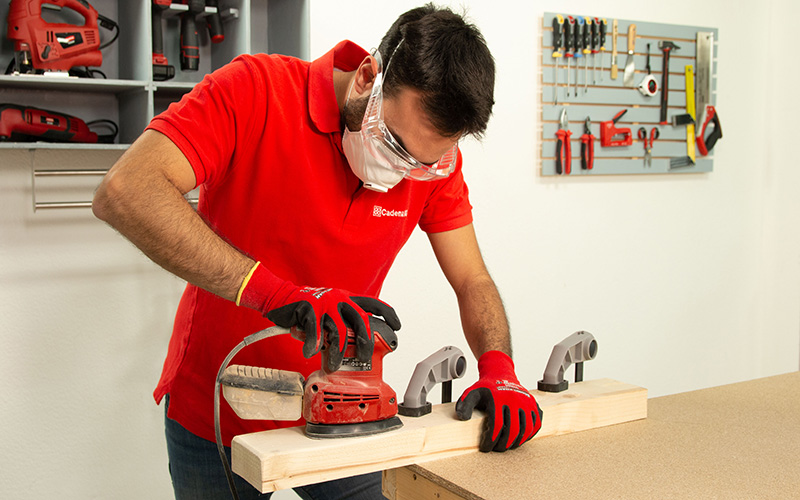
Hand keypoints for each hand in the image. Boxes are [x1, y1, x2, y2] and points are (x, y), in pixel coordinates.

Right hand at [237, 262, 400, 370]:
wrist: (280, 297)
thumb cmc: (306, 308)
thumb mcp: (329, 310)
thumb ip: (342, 322)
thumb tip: (355, 343)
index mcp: (346, 298)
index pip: (373, 304)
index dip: (387, 314)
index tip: (397, 327)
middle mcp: (339, 299)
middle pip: (361, 321)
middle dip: (366, 343)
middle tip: (364, 359)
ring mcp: (324, 304)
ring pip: (340, 332)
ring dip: (337, 353)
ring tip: (333, 365)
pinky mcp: (309, 310)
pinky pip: (315, 333)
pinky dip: (313, 346)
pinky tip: (310, 353)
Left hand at [455, 350, 541, 451]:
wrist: (501, 374)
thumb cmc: (486, 387)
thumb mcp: (471, 393)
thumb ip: (464, 404)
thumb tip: (463, 418)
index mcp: (499, 398)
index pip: (496, 425)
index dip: (490, 440)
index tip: (485, 447)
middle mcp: (515, 400)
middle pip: (513, 430)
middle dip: (503, 444)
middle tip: (496, 449)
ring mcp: (527, 402)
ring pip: (526, 429)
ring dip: (517, 442)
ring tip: (507, 445)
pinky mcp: (534, 405)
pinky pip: (536, 424)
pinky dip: (529, 435)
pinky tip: (520, 438)